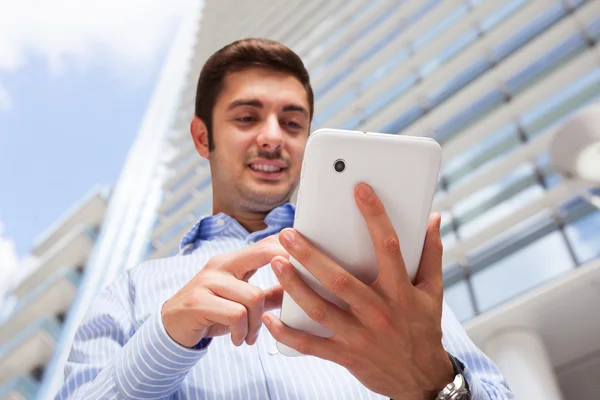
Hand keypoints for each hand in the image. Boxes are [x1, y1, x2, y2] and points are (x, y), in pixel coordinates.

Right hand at [162, 235, 287, 347]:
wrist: (171, 327)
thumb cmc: (211, 312)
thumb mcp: (242, 302)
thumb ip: (268, 295)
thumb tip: (299, 292)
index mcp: (234, 260)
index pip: (267, 243)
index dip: (290, 250)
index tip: (309, 266)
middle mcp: (221, 264)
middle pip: (265, 254)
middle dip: (287, 273)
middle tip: (292, 298)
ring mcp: (208, 281)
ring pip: (254, 296)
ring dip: (257, 323)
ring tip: (250, 335)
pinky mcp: (198, 301)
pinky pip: (236, 314)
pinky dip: (242, 331)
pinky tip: (239, 339)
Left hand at [262, 183, 453, 399]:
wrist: (423, 379)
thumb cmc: (425, 329)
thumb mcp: (433, 291)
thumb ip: (431, 253)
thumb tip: (433, 219)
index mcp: (401, 292)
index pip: (389, 247)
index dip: (375, 216)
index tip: (359, 190)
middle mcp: (378, 312)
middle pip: (340, 280)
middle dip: (311, 255)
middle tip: (289, 235)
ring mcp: (360, 335)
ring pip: (320, 309)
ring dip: (294, 286)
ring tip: (276, 263)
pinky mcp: (346, 355)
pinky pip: (311, 345)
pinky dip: (288, 333)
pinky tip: (271, 317)